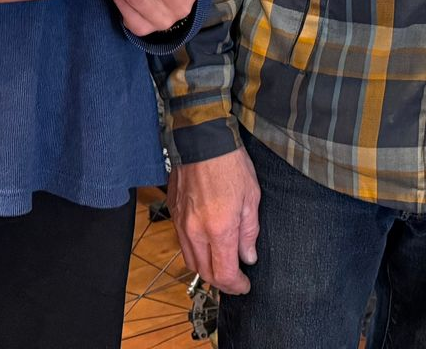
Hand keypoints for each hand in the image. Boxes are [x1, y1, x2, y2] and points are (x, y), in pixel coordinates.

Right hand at [170, 148, 260, 294]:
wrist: (203, 140)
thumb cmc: (230, 164)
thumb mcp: (252, 197)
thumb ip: (249, 232)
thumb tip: (248, 256)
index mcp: (219, 229)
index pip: (224, 274)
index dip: (236, 286)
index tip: (244, 285)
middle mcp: (196, 231)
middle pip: (205, 272)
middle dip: (222, 281)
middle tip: (236, 279)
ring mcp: (182, 223)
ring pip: (191, 260)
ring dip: (206, 268)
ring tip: (221, 264)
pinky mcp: (173, 213)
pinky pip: (182, 243)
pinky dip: (195, 251)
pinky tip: (206, 244)